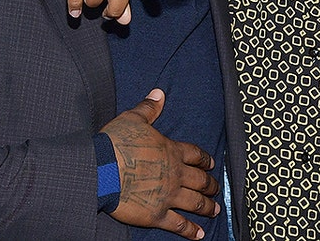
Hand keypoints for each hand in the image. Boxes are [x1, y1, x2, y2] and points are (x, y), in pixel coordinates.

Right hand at [102, 89, 219, 239]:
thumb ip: (149, 107)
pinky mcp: (157, 214)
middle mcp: (175, 174)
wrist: (102, 169)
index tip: (211, 164)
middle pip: (200, 180)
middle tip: (217, 189)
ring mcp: (168, 195)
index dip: (205, 159)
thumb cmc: (115, 142)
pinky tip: (199, 235)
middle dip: (211, 185)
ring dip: (207, 207)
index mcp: (171, 151)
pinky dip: (190, 231)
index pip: (195, 154)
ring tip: (215, 211)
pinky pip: (178, 224)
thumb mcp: (133, 118)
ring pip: (195, 203)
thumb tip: (159, 93)